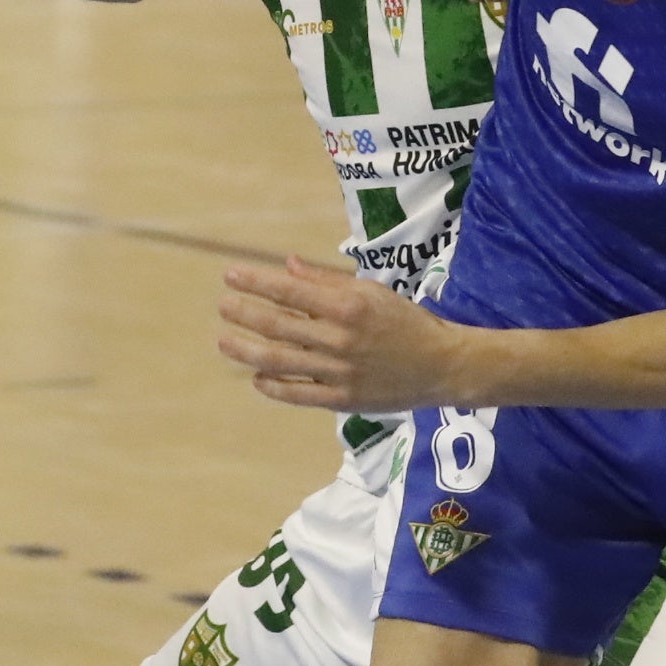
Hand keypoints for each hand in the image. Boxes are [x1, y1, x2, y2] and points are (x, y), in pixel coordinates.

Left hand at [219, 258, 476, 411]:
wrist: (442, 365)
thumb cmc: (406, 323)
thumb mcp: (372, 292)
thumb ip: (327, 282)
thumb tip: (288, 266)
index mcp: (348, 307)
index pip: (291, 292)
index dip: (257, 282)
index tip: (231, 275)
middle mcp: (341, 339)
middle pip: (279, 326)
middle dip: (245, 313)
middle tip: (223, 305)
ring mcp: (341, 372)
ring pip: (282, 362)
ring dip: (248, 351)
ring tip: (225, 341)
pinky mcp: (344, 399)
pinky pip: (300, 394)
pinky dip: (274, 387)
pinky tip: (257, 377)